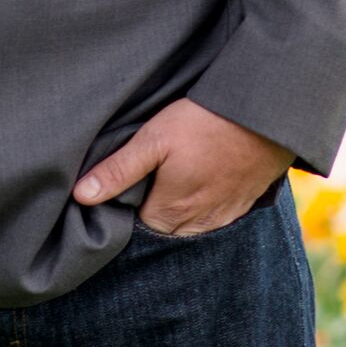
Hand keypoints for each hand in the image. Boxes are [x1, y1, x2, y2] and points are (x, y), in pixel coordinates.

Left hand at [72, 97, 290, 235]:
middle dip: (152, 215)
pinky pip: (216, 220)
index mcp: (169, 213)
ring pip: (190, 229)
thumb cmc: (203, 123)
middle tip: (147, 184)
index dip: (127, 210)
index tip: (124, 190)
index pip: (136, 229)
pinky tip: (201, 186)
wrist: (264, 114)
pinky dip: (205, 210)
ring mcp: (223, 217)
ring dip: (179, 214)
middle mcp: (197, 225)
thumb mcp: (153, 139)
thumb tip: (81, 196)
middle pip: (163, 231)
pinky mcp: (242, 205)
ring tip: (173, 184)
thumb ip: (118, 170)